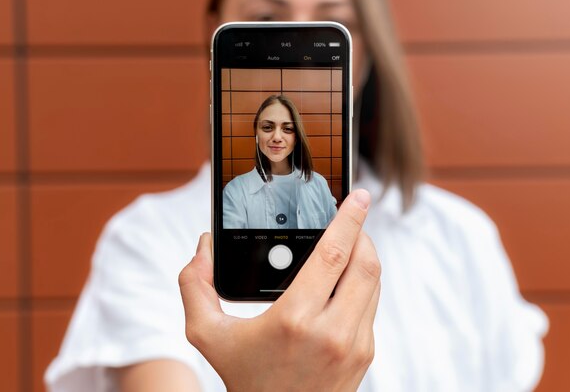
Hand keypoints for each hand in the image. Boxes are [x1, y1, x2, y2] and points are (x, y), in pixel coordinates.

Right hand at [179, 189, 379, 391]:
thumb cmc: (245, 378)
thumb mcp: (207, 335)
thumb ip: (196, 286)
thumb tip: (203, 247)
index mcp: (296, 319)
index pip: (334, 254)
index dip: (350, 219)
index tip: (361, 196)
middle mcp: (333, 331)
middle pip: (365, 263)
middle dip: (362, 233)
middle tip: (351, 219)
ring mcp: (354, 344)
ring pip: (372, 283)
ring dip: (364, 258)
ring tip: (347, 246)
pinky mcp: (364, 354)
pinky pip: (370, 306)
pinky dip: (361, 285)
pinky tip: (344, 281)